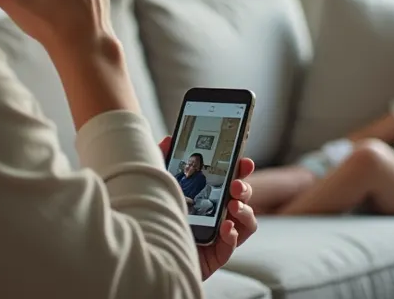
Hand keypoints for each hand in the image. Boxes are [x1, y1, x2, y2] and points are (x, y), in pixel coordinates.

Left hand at [160, 137, 257, 279]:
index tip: (245, 162)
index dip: (241, 170)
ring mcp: (219, 234)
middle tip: (236, 185)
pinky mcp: (216, 254)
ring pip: (247, 221)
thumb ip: (163, 163)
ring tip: (233, 206)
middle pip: (242, 198)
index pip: (231, 179)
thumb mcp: (157, 186)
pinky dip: (233, 235)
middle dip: (245, 189)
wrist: (146, 253)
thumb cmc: (155, 218)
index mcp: (208, 195)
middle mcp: (217, 213)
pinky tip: (225, 229)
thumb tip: (168, 140)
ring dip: (246, 211)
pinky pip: (233, 245)